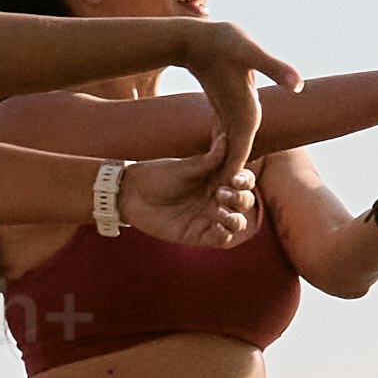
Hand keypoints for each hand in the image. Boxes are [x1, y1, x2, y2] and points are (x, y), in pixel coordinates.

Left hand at [122, 143, 268, 250]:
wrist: (131, 194)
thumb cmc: (157, 175)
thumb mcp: (183, 168)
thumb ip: (207, 160)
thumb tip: (227, 138)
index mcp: (217, 179)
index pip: (243, 181)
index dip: (246, 181)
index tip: (236, 178)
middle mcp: (217, 199)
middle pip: (244, 202)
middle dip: (241, 199)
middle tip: (222, 194)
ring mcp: (209, 217)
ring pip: (237, 223)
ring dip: (236, 219)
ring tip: (222, 212)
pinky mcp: (197, 235)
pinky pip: (220, 239)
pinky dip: (224, 234)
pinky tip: (218, 226)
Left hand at [156, 19, 299, 193]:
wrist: (210, 34)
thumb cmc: (229, 41)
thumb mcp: (251, 53)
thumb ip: (275, 68)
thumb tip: (299, 86)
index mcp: (251, 110)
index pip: (243, 150)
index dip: (236, 171)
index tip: (227, 193)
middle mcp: (247, 116)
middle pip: (237, 155)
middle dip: (229, 179)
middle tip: (218, 206)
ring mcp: (236, 115)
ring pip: (230, 151)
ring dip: (223, 171)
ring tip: (212, 197)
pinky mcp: (226, 112)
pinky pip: (222, 140)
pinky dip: (218, 155)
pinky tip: (207, 171)